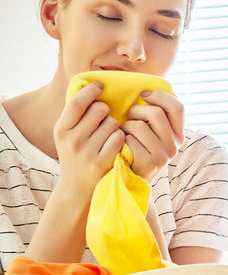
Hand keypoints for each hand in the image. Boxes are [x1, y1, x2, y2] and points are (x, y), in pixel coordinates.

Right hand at [54, 82, 125, 197]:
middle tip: (103, 120)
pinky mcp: (102, 162)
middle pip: (100, 110)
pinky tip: (115, 145)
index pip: (77, 103)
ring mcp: (87, 152)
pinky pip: (119, 138)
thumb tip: (90, 84)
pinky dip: (120, 139)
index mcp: (61, 130)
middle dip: (106, 112)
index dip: (91, 91)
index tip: (100, 86)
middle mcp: (72, 140)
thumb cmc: (76, 155)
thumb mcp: (67, 135)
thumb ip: (76, 115)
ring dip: (114, 127)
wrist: (77, 189)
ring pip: (112, 123)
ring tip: (107, 136)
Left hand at [120, 90, 183, 181]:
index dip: (160, 97)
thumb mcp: (153, 134)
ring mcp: (162, 156)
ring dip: (125, 126)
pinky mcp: (148, 163)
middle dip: (136, 111)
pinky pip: (129, 140)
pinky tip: (121, 146)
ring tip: (123, 132)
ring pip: (139, 126)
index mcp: (178, 135)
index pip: (177, 108)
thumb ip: (156, 117)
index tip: (144, 96)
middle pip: (156, 113)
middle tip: (128, 117)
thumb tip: (146, 90)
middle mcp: (174, 146)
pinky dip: (120, 139)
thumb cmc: (138, 149)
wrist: (130, 180)